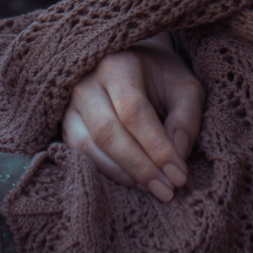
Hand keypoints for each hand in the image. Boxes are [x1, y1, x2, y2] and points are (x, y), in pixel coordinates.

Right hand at [61, 34, 203, 201]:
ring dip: (124, 174)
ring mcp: (70, 102)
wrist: (130, 63)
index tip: (179, 174)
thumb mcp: (184, 88)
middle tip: (168, 189)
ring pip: (89, 146)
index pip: (134, 111)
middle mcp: (87, 81)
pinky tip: (132, 181)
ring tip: (153, 188)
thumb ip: (186, 118)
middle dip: (141, 167)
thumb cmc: (160, 77)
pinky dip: (106, 172)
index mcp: (118, 64)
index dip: (157, 147)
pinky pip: (79, 154)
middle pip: (108, 132)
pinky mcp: (66, 122)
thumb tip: (177, 154)